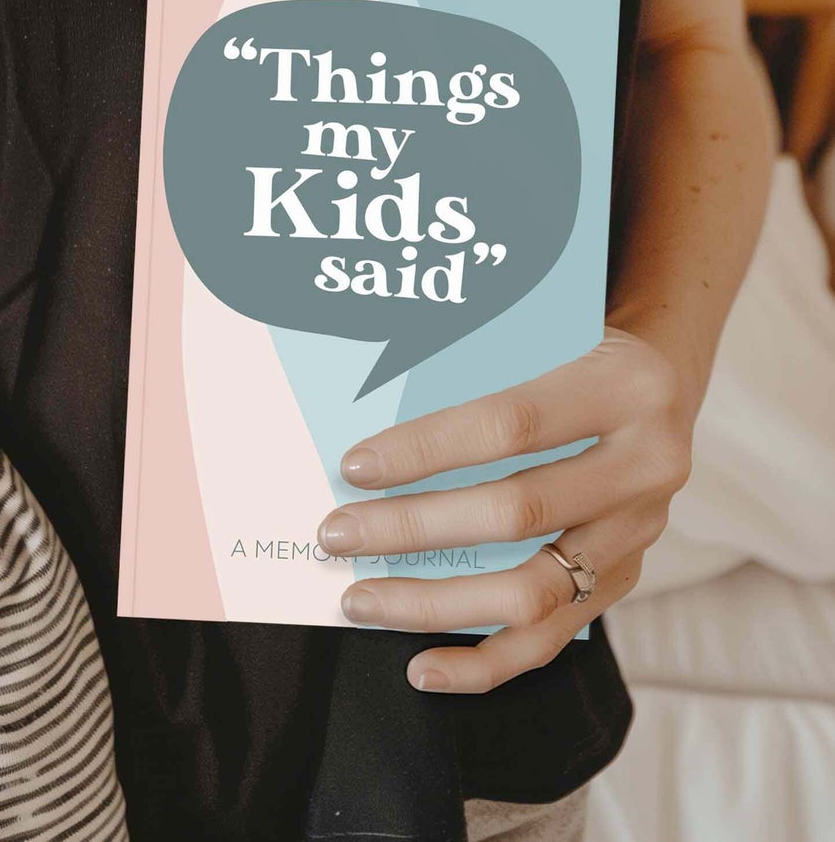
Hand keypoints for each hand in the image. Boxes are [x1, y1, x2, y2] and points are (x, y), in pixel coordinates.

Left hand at [317, 326, 694, 692]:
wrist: (660, 380)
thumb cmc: (573, 347)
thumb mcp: (541, 333)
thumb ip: (473, 366)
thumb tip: (369, 417)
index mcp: (624, 387)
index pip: (511, 424)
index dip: (429, 448)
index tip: (355, 466)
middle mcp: (647, 465)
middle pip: (518, 512)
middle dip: (414, 528)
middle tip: (338, 535)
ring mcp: (641, 531)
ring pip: (534, 591)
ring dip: (435, 602)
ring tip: (361, 600)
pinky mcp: (626, 578)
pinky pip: (553, 634)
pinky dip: (486, 660)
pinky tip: (424, 665)